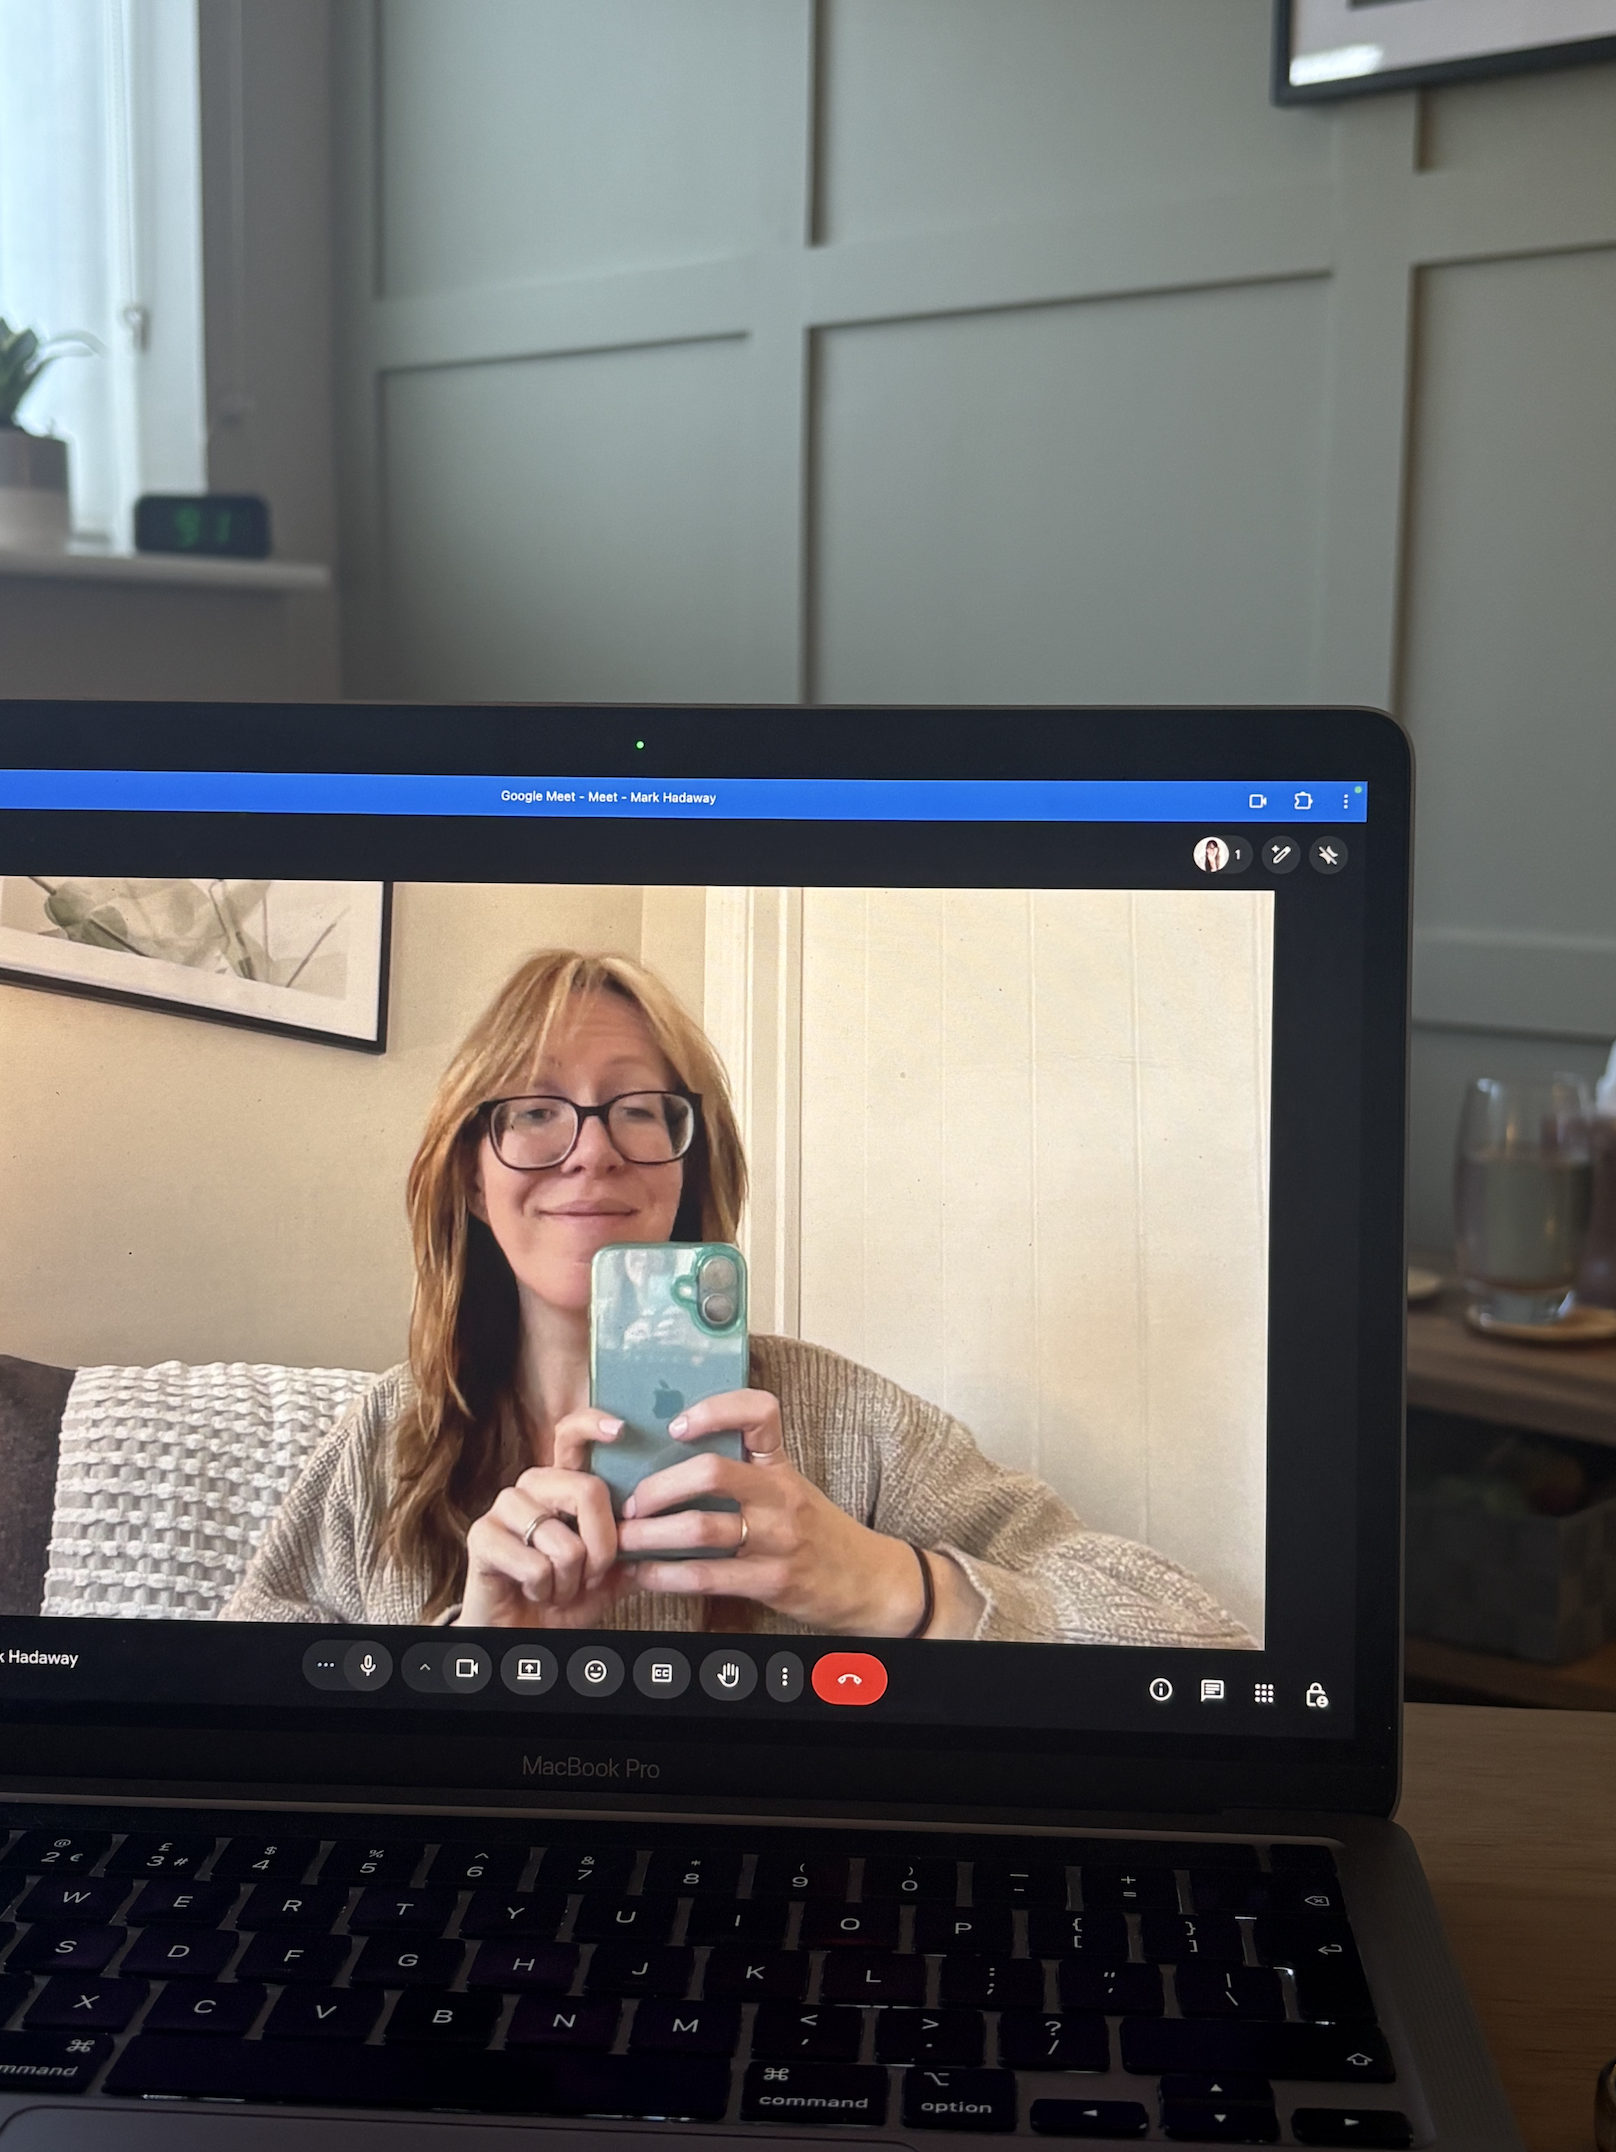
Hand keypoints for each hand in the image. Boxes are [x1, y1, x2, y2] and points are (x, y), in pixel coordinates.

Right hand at [455, 1409, 631, 1627]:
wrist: (524, 1634)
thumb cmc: (566, 1598)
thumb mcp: (611, 1574)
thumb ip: (636, 1548)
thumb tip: (675, 1526)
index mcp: (561, 1485)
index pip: (571, 1437)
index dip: (593, 1425)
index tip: (621, 1429)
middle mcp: (531, 1487)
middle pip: (586, 1490)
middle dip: (602, 1548)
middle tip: (589, 1575)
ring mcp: (503, 1508)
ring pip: (564, 1540)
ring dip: (570, 1579)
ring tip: (556, 1587)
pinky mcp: (481, 1537)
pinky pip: (536, 1565)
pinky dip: (544, 1591)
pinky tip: (533, 1592)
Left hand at [615, 1388, 946, 1634]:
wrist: (868, 1580)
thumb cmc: (818, 1531)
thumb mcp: (789, 1489)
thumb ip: (744, 1472)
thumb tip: (670, 1461)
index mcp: (780, 1465)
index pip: (759, 1413)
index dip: (715, 1410)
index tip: (676, 1425)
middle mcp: (780, 1495)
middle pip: (711, 1473)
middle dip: (658, 1488)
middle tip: (630, 1502)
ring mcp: (777, 1538)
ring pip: (700, 1527)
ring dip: (649, 1535)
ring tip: (622, 1540)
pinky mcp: (772, 1580)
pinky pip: (707, 1576)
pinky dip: (664, 1576)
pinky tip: (643, 1575)